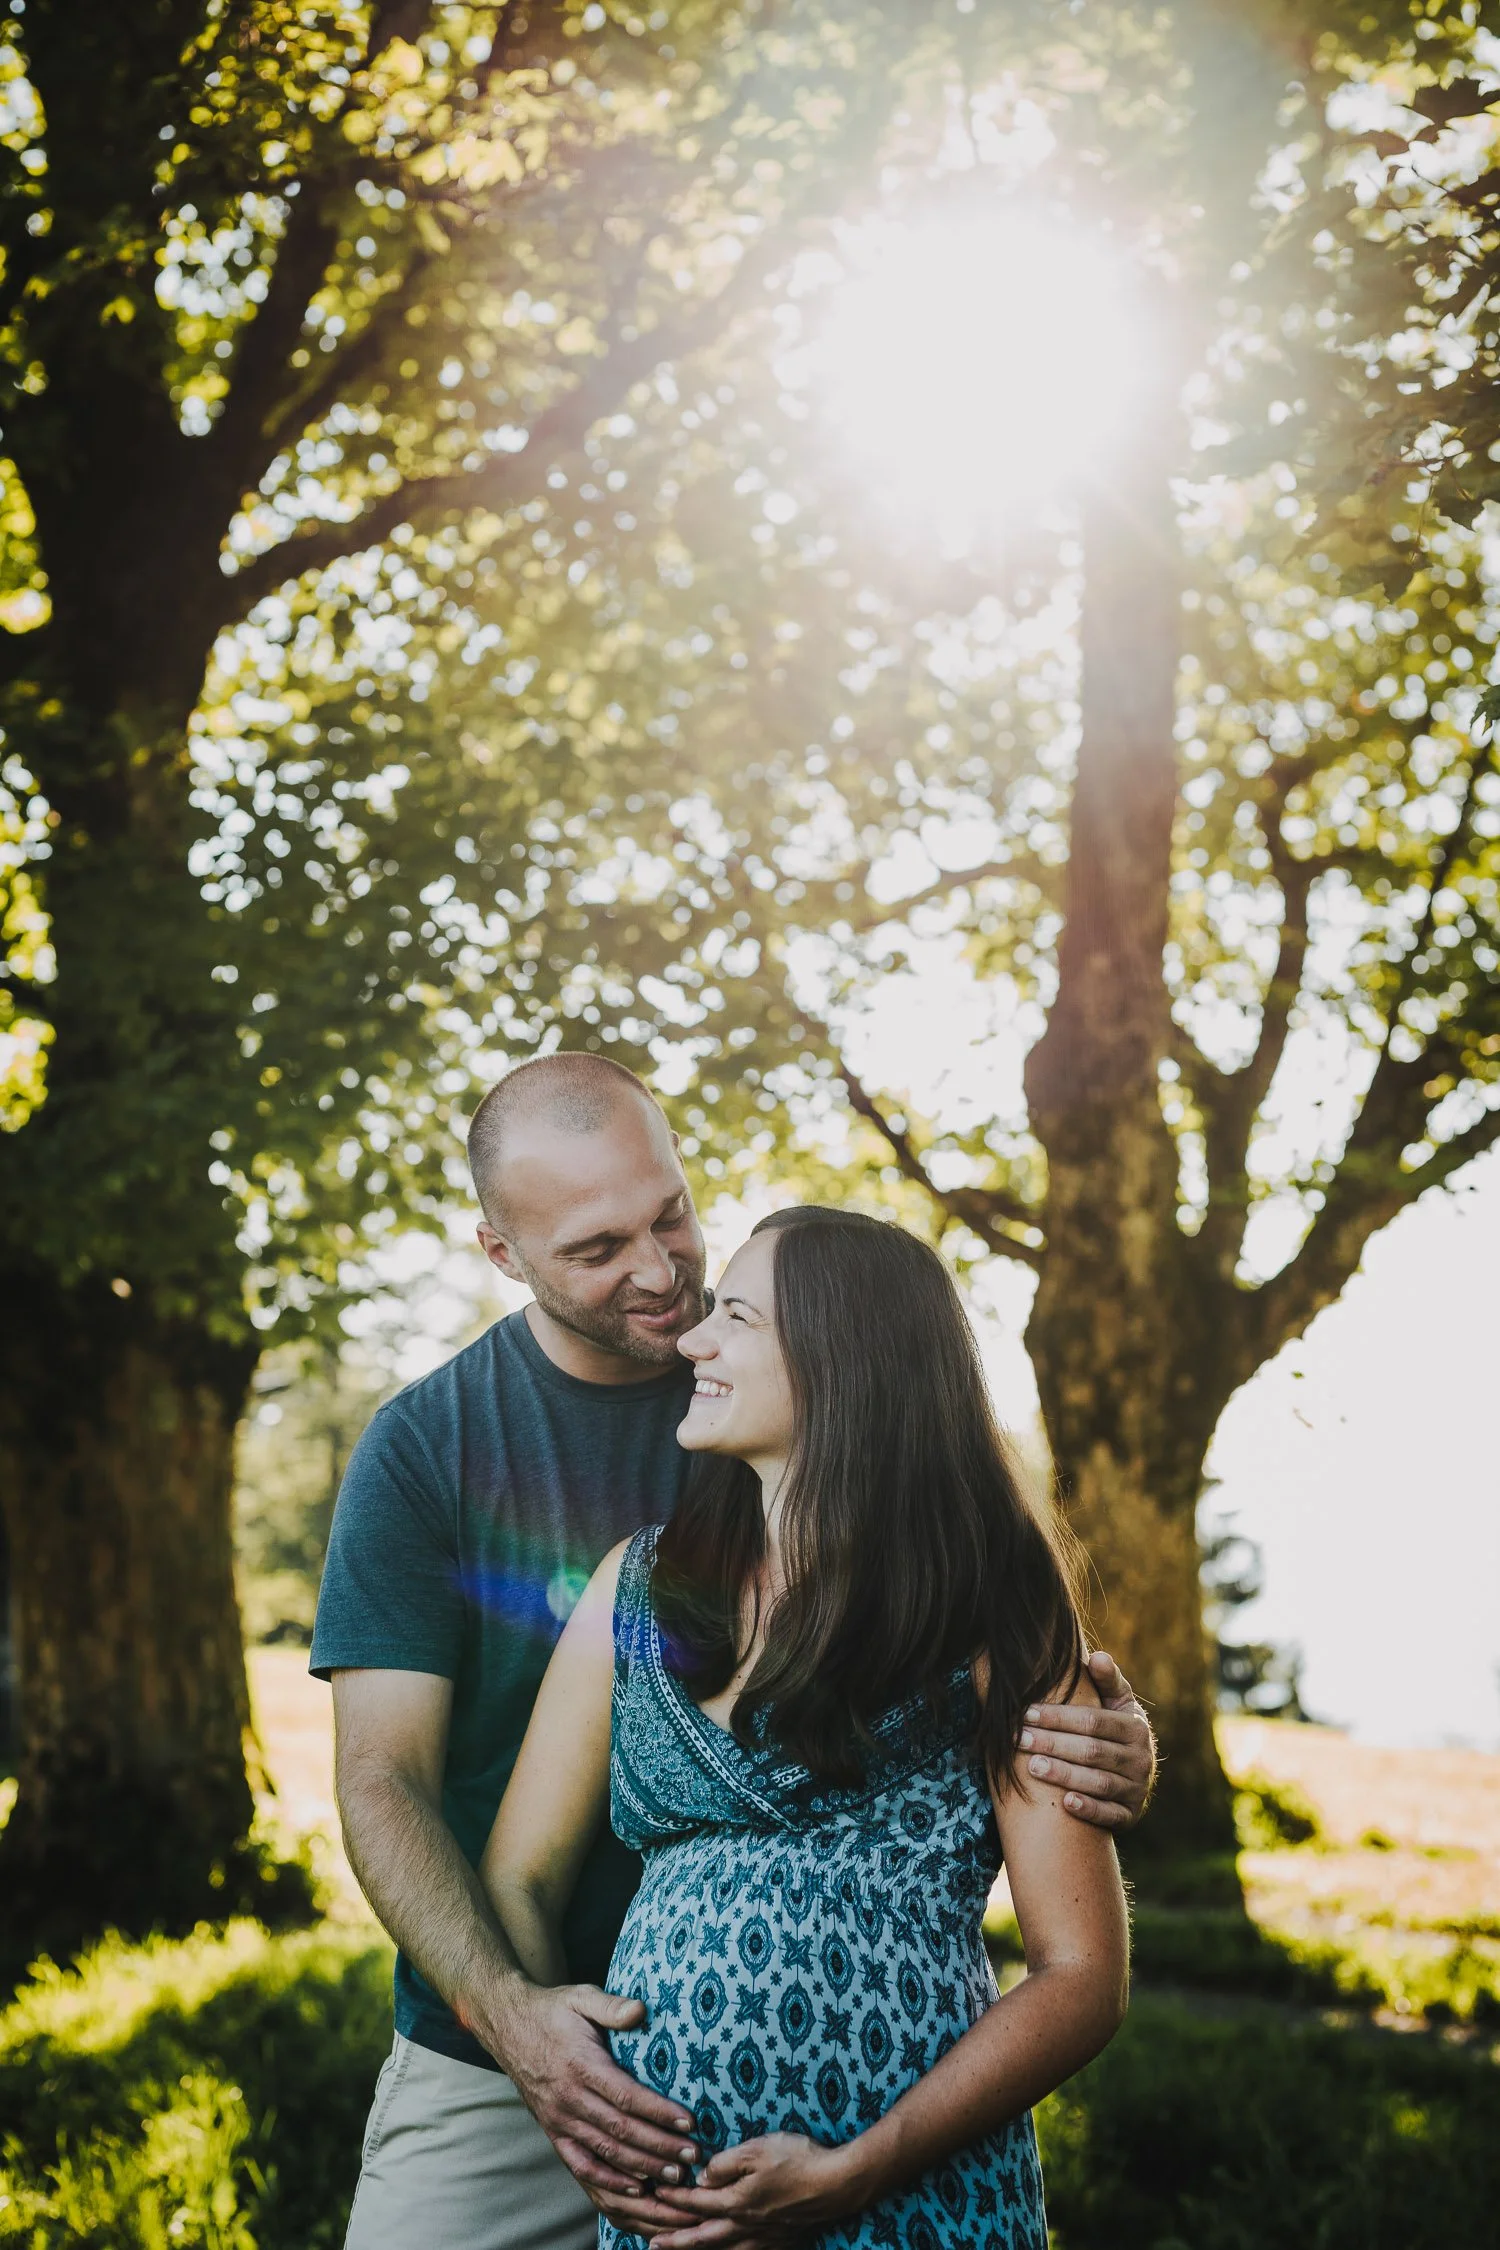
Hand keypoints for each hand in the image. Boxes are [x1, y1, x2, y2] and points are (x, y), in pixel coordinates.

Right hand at [487, 1979, 700, 2201]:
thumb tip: (641, 2010)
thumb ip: (611, 2005)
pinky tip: (634, 2189)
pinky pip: (581, 2165)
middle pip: (621, 2131)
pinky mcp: (553, 2132)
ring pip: (605, 2152)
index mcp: (581, 2065)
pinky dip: (607, 2182)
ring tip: (675, 2178)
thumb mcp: (581, 1997)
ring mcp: (559, 2120)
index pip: (626, 2096)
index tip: (689, 2123)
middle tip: (694, 2158)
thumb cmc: (553, 2010)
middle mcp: (569, 2098)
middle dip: (660, 2147)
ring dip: (642, 2168)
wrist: (508, 2026)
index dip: (659, 2112)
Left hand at [652, 2134, 856, 2249]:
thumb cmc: (799, 2160)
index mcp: (737, 2201)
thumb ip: (726, 2163)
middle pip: (702, 2236)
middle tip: (652, 2244)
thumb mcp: (758, 2149)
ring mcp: (763, 2238)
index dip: (673, 2197)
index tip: (653, 2193)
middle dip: (675, 2240)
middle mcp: (745, 2226)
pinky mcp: (781, 2243)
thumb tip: (702, 2176)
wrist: (839, 2186)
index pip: (696, 2201)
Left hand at [1020, 1651, 1156, 1830]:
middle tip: (1019, 1739)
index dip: (1058, 1717)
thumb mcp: (1118, 1702)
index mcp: (1135, 1727)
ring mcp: (1137, 1789)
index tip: (1027, 1713)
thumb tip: (1097, 1657)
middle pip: (1092, 1751)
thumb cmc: (1115, 1728)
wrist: (1137, 1772)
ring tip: (1032, 1767)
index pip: (1093, 1721)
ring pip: (1099, 1783)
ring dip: (1064, 1775)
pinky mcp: (1131, 1816)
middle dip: (1053, 1744)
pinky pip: (1111, 1815)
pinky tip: (1065, 1803)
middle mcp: (1141, 1759)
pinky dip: (1089, 1809)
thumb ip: (1107, 1680)